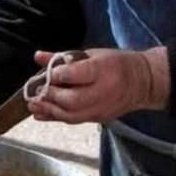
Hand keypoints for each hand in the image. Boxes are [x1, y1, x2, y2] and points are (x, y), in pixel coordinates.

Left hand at [27, 47, 170, 123]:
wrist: (142, 83)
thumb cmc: (115, 63)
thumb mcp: (92, 54)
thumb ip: (63, 58)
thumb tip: (38, 56)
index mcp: (103, 70)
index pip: (77, 75)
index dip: (58, 75)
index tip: (47, 73)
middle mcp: (103, 91)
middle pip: (72, 99)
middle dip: (50, 96)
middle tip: (37, 91)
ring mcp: (101, 108)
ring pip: (71, 115)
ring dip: (49, 110)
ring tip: (33, 104)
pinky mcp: (98, 119)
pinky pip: (73, 121)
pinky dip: (54, 117)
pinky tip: (40, 113)